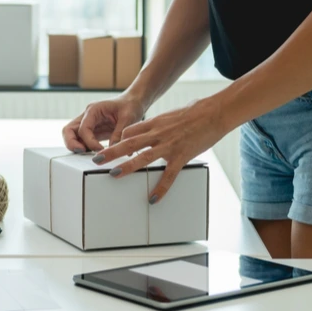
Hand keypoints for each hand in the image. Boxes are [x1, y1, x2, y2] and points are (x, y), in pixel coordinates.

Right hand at [63, 95, 146, 152]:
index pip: (83, 128)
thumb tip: (112, 149)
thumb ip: (119, 133)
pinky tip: (95, 153)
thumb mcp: (128, 118)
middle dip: (72, 144)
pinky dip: (85, 148)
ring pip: (72, 136)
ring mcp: (88, 124)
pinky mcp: (93, 131)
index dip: (89, 142)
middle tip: (82, 153)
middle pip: (68, 130)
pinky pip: (82, 141)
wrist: (133, 102)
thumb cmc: (130, 105)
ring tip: (89, 155)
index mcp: (93, 110)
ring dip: (76, 147)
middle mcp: (87, 116)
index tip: (100, 150)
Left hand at [91, 98, 230, 203]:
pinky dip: (160, 188)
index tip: (112, 147)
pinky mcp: (181, 156)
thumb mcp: (173, 114)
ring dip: (126, 166)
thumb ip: (162, 123)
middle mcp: (158, 133)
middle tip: (96, 159)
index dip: (119, 139)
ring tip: (113, 175)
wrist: (214, 112)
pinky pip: (168, 175)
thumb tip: (157, 128)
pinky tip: (153, 199)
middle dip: (111, 151)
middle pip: (129, 142)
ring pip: (142, 157)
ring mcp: (169, 145)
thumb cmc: (196, 112)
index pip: (130, 130)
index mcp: (156, 122)